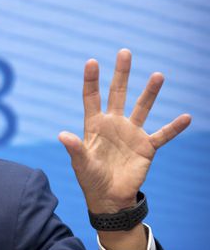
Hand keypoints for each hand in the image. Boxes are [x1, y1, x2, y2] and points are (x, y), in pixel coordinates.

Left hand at [58, 49, 190, 214]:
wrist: (109, 198)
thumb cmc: (91, 179)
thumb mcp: (81, 163)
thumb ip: (75, 148)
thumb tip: (62, 135)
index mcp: (95, 126)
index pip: (92, 98)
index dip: (91, 80)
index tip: (92, 62)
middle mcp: (114, 125)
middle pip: (118, 94)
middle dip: (121, 74)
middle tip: (124, 52)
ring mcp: (131, 134)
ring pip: (142, 108)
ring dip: (150, 93)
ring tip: (157, 75)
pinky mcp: (146, 147)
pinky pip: (163, 135)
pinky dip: (174, 128)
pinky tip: (186, 117)